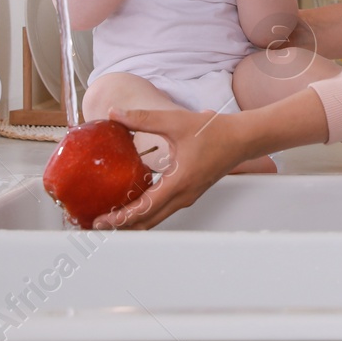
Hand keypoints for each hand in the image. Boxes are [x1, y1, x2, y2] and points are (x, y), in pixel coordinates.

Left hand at [91, 106, 249, 229]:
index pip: (144, 209)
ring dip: (133, 220)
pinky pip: (163, 208)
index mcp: (178, 183)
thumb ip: (143, 118)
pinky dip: (146, 211)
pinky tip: (134, 201)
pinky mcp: (189, 192)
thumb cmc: (216, 132)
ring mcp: (187, 196)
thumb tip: (116, 114)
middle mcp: (183, 195)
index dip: (120, 217)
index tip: (101, 221)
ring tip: (112, 216)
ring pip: (156, 217)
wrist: (242, 138)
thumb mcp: (175, 121)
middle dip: (122, 226)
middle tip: (98, 223)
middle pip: (147, 222)